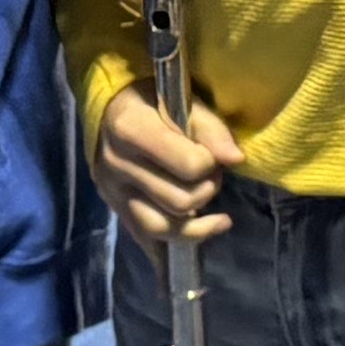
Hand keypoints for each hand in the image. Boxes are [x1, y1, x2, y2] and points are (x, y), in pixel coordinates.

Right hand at [92, 85, 241, 249]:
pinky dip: (173, 245)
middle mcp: (118, 165)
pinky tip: (196, 237)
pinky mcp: (116, 209)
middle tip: (210, 175)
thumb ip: (210, 129)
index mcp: (131, 130)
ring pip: (162, 228)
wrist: (109, 110)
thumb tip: (235, 159)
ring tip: (210, 212)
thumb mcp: (180, 100)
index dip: (210, 163)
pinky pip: (146, 240)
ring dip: (196, 224)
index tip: (211, 155)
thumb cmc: (151, 100)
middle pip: (179, 202)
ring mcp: (113, 192)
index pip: (189, 166)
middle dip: (207, 191)